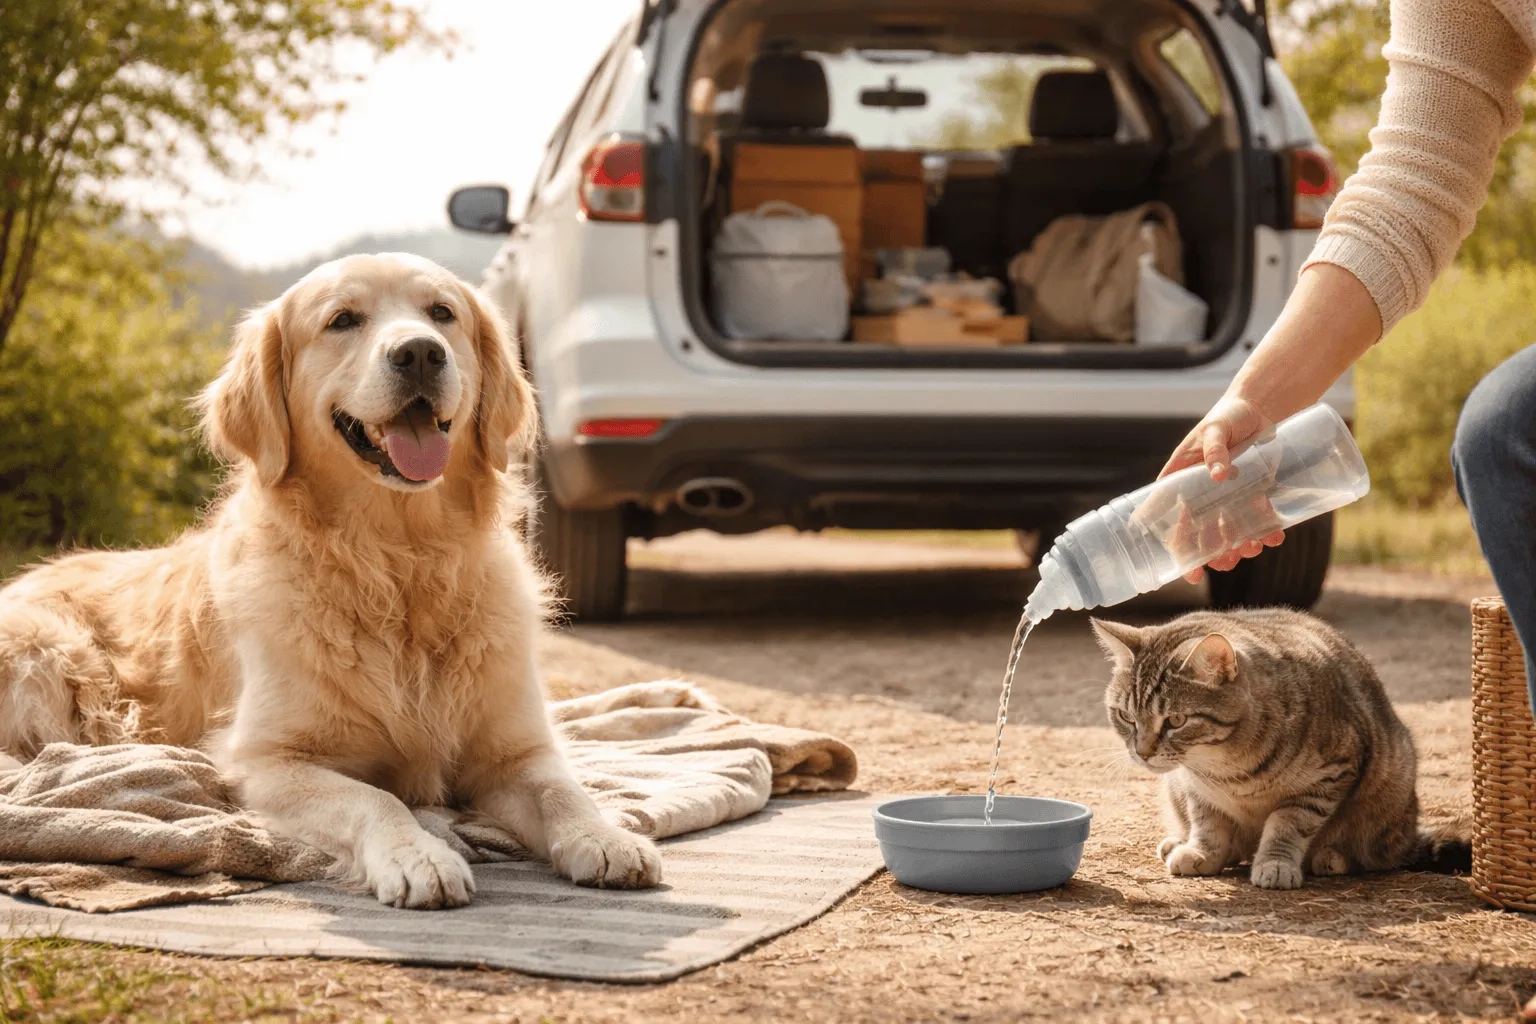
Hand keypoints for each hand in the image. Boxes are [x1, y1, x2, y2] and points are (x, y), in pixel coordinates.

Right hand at [1161, 395, 1285, 583]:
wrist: (1261, 408)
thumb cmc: (1229, 415)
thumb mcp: (1217, 428)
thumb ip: (1215, 449)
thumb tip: (1217, 474)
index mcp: (1181, 480)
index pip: (1171, 519)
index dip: (1178, 546)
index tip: (1188, 567)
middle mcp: (1201, 493)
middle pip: (1201, 533)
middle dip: (1213, 552)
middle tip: (1226, 563)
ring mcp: (1227, 497)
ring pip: (1229, 531)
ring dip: (1239, 545)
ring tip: (1252, 549)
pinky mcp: (1251, 495)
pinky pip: (1255, 520)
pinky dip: (1265, 531)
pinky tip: (1273, 537)